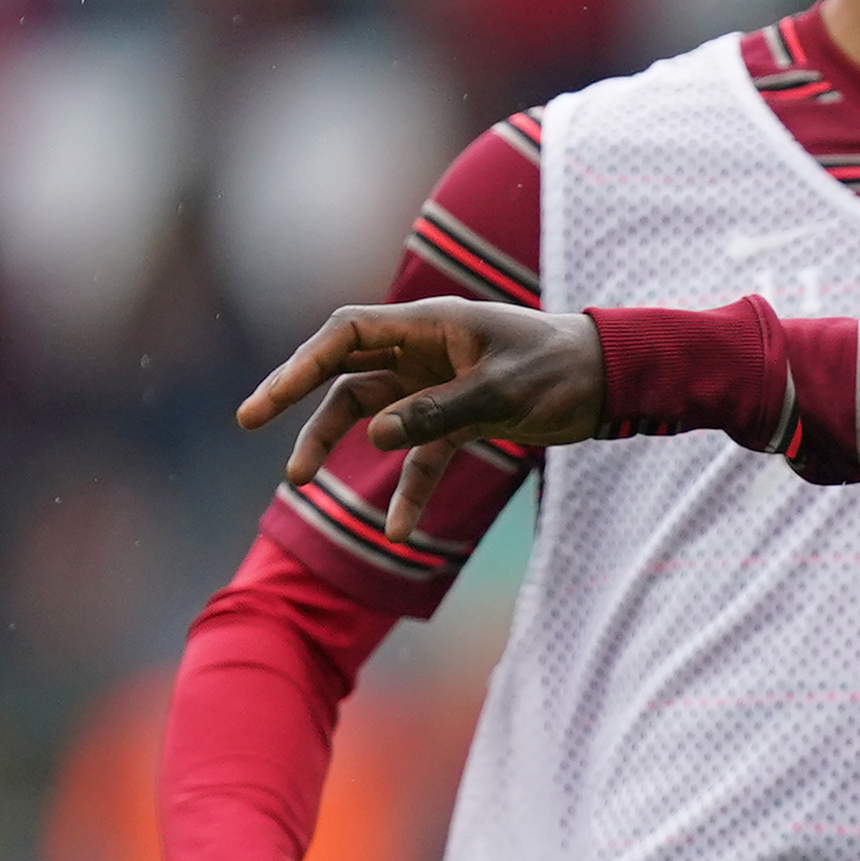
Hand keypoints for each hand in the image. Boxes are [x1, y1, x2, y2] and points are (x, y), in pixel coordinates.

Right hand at [237, 297, 604, 496]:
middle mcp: (423, 352)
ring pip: (371, 416)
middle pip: (344, 374)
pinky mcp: (458, 420)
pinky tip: (399, 532)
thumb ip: (437, 413)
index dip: (301, 360)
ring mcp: (436, 387)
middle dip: (298, 400)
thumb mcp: (501, 392)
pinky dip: (409, 491)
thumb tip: (374, 437)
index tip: (268, 397)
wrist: (610, 382)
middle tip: (249, 423)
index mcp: (428, 327)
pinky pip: (420, 458)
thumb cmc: (561, 369)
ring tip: (298, 482)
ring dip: (337, 446)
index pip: (346, 333)